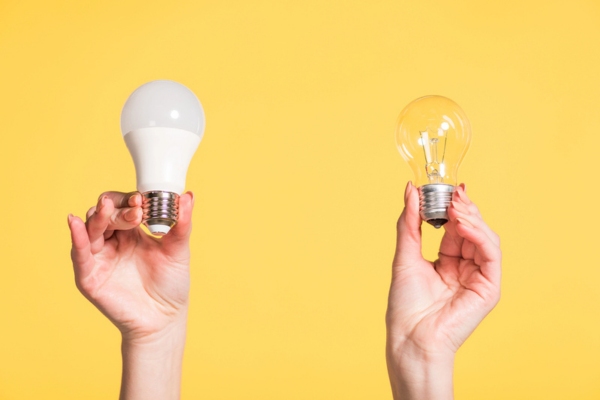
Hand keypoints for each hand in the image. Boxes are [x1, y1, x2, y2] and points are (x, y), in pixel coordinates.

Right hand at [68, 191, 193, 399]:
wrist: (164, 319)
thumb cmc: (170, 285)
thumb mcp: (178, 250)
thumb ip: (181, 224)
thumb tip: (188, 196)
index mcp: (132, 232)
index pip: (124, 206)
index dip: (131, 201)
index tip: (142, 201)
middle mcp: (113, 241)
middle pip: (105, 214)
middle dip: (118, 210)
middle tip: (136, 212)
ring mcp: (99, 257)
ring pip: (91, 228)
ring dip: (100, 217)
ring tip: (108, 209)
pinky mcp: (89, 276)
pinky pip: (80, 254)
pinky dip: (77, 237)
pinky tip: (76, 224)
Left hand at [386, 182, 500, 399]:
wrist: (411, 337)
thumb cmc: (406, 305)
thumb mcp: (405, 255)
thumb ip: (409, 223)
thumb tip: (410, 190)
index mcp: (448, 261)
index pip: (456, 227)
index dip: (451, 207)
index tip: (442, 188)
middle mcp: (466, 267)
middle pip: (473, 229)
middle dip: (463, 209)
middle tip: (452, 193)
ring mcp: (479, 277)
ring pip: (485, 238)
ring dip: (472, 218)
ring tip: (455, 206)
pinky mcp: (489, 288)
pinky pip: (490, 254)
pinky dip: (479, 235)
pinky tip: (463, 224)